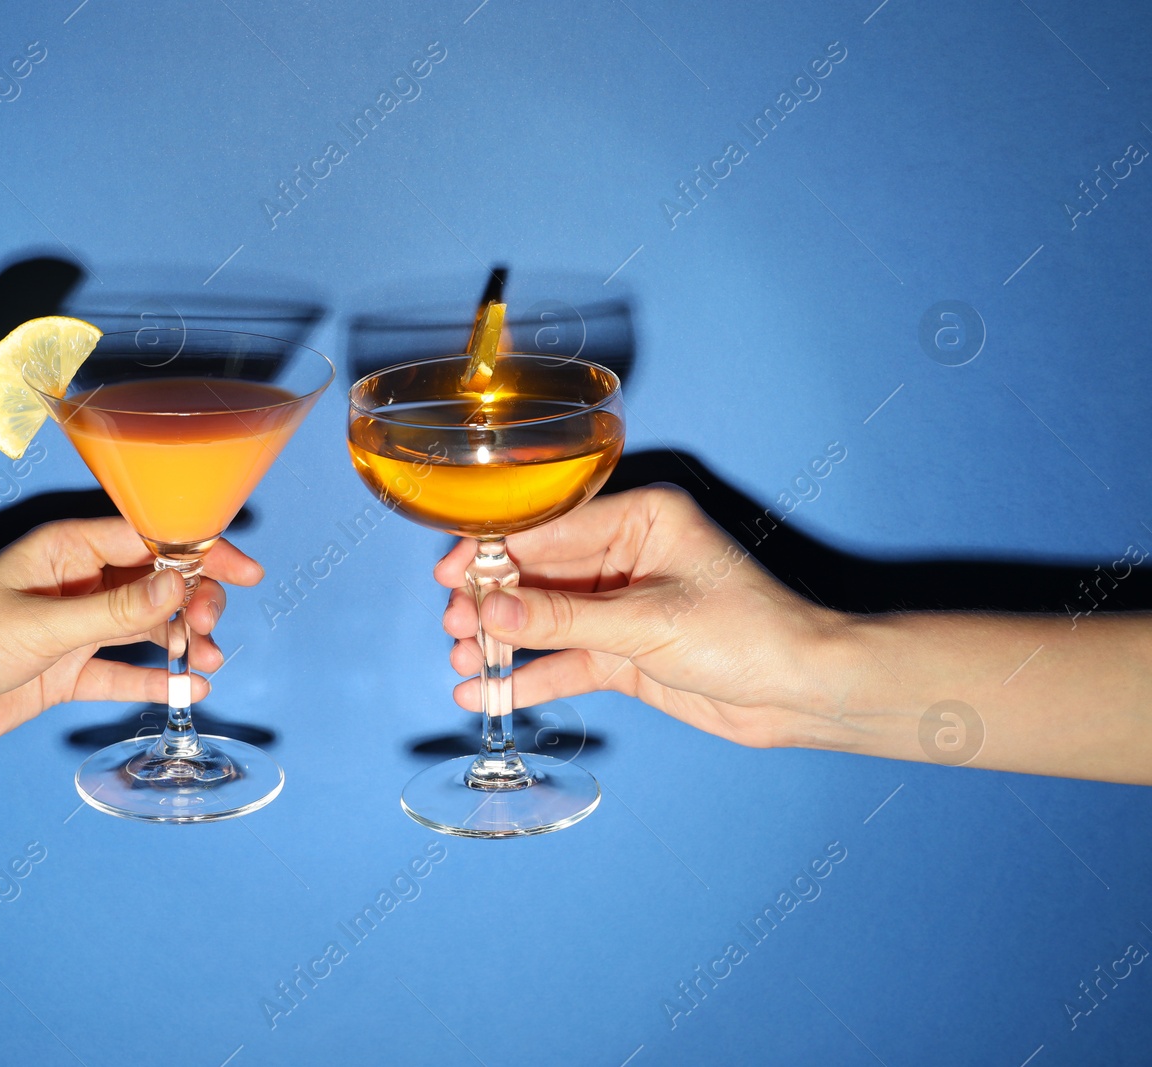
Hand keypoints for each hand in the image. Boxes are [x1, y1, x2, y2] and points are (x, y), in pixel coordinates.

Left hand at [0, 518, 262, 765]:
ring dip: (180, 639)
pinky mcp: (62, 673)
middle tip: (210, 625)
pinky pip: (121, 672)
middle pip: (152, 580)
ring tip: (208, 658)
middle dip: (192, 599)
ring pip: (143, 625)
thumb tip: (179, 585)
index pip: (145, 537)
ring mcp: (69, 629)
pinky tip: (189, 686)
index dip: (197, 551)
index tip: (241, 570)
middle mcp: (72, 583)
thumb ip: (114, 610)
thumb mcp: (40, 626)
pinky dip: (154, 679)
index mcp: (62, 550)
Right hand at [435, 485, 845, 748]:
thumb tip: (492, 613)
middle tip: (454, 625)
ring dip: (504, 643)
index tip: (451, 574)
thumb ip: (563, 620)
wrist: (802, 693)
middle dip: (493, 602)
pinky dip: (529, 676)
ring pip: (545, 620)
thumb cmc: (750, 634)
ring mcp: (622, 605)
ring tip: (463, 662)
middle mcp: (627, 555)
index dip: (496, 552)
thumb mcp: (648, 623)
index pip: (551, 528)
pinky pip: (564, 659)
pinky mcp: (623, 652)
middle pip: (539, 574)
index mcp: (642, 518)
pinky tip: (488, 690)